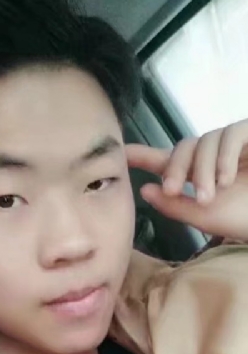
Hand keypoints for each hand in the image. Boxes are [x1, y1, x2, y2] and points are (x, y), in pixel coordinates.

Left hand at [126, 120, 247, 240]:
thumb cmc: (246, 218)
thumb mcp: (204, 216)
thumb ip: (173, 205)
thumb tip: (145, 189)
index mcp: (196, 174)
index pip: (163, 159)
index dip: (140, 154)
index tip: (119, 151)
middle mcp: (211, 156)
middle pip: (181, 148)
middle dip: (174, 169)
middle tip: (172, 191)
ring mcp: (233, 144)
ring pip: (204, 141)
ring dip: (202, 170)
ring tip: (209, 196)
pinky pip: (231, 134)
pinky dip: (224, 157)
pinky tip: (227, 179)